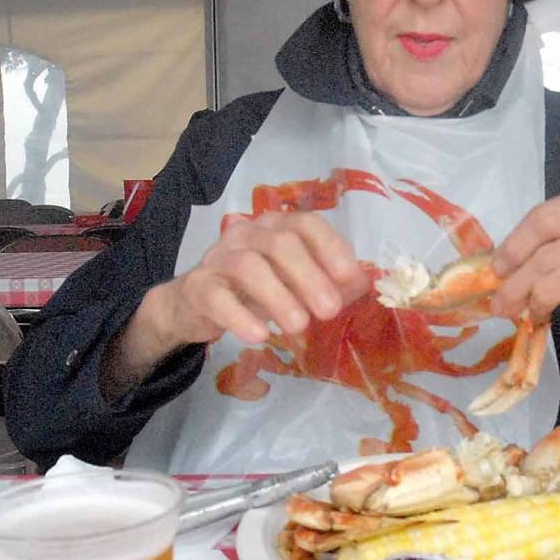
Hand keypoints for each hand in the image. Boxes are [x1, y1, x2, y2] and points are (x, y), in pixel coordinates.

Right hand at [144, 212, 367, 350]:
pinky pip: (217, 297)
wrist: (197, 303)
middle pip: (280, 244)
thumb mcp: (294, 283)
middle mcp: (247, 233)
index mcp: (276, 227)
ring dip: (278, 296)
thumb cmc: (256, 289)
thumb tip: (362, 286)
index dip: (330, 247)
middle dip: (309, 276)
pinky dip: (240, 316)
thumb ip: (327, 282)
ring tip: (299, 326)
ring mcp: (218, 257)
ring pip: (249, 266)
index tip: (348, 277)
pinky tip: (260, 335)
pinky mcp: (198, 286)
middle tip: (330, 311)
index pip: (306, 224)